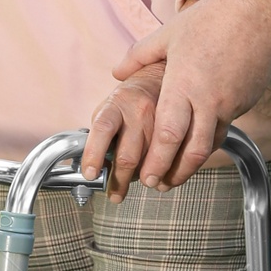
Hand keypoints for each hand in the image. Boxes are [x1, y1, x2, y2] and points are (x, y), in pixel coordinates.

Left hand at [82, 65, 166, 201]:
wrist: (162, 77)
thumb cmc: (130, 99)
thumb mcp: (110, 107)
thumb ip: (102, 133)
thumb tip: (94, 166)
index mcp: (116, 104)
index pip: (103, 128)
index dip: (94, 154)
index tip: (91, 174)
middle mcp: (139, 110)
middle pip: (128, 155)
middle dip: (120, 180)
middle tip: (114, 193)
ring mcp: (161, 119)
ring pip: (151, 162)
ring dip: (143, 179)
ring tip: (137, 185)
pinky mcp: (180, 126)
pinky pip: (173, 158)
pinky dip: (166, 173)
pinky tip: (160, 178)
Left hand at [111, 0, 270, 190]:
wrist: (258, 8)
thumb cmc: (211, 18)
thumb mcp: (168, 35)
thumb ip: (139, 56)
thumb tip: (117, 73)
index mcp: (183, 85)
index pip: (167, 136)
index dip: (155, 162)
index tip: (145, 177)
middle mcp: (208, 100)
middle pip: (190, 152)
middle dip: (172, 174)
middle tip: (157, 186)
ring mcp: (230, 103)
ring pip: (210, 144)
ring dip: (192, 164)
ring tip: (177, 173)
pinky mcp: (245, 100)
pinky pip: (226, 127)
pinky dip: (210, 138)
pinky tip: (200, 141)